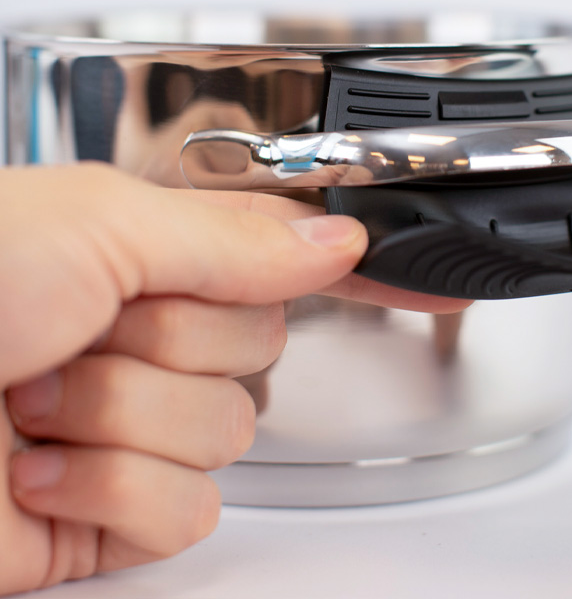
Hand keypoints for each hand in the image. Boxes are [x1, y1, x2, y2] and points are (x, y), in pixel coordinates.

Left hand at [0, 164, 465, 594]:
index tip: (362, 269)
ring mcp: (126, 432)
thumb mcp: (103, 228)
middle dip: (171, 346)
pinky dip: (112, 495)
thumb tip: (345, 235)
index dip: (291, 277)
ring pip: (226, 440)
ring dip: (125, 418)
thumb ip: (238, 239)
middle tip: (83, 330)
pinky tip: (36, 469)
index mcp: (149, 261)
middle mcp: (143, 341)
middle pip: (259, 357)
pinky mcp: (103, 518)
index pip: (277, 273)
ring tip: (33, 399)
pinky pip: (184, 517)